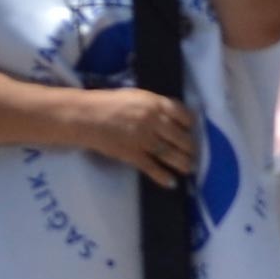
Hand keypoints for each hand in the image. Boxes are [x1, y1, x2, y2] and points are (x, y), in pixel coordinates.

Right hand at [83, 84, 198, 183]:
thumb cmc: (109, 103)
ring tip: (189, 168)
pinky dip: (164, 176)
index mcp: (155, 103)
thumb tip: (172, 116)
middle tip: (193, 154)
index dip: (190, 125)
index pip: (183, 115)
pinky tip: (172, 182)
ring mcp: (144, 139)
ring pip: (171, 154)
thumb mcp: (137, 96)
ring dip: (183, 163)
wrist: (86, 116)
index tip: (191, 131)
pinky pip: (153, 168)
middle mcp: (153, 121)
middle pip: (181, 138)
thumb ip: (155, 105)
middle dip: (190, 148)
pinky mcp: (133, 154)